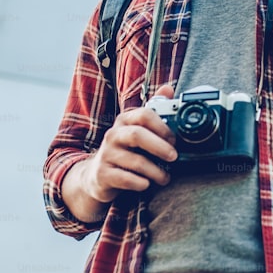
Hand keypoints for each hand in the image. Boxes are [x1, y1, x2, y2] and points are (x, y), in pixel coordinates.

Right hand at [61, 85, 177, 219]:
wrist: (98, 175)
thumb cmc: (125, 150)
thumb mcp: (138, 129)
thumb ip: (154, 110)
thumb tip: (168, 88)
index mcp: (125, 120)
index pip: (144, 114)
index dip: (162, 126)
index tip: (174, 139)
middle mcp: (113, 135)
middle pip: (137, 135)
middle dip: (160, 147)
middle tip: (174, 157)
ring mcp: (106, 155)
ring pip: (135, 161)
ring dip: (155, 171)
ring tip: (165, 178)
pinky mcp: (103, 174)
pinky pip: (125, 179)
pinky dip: (140, 183)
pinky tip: (147, 184)